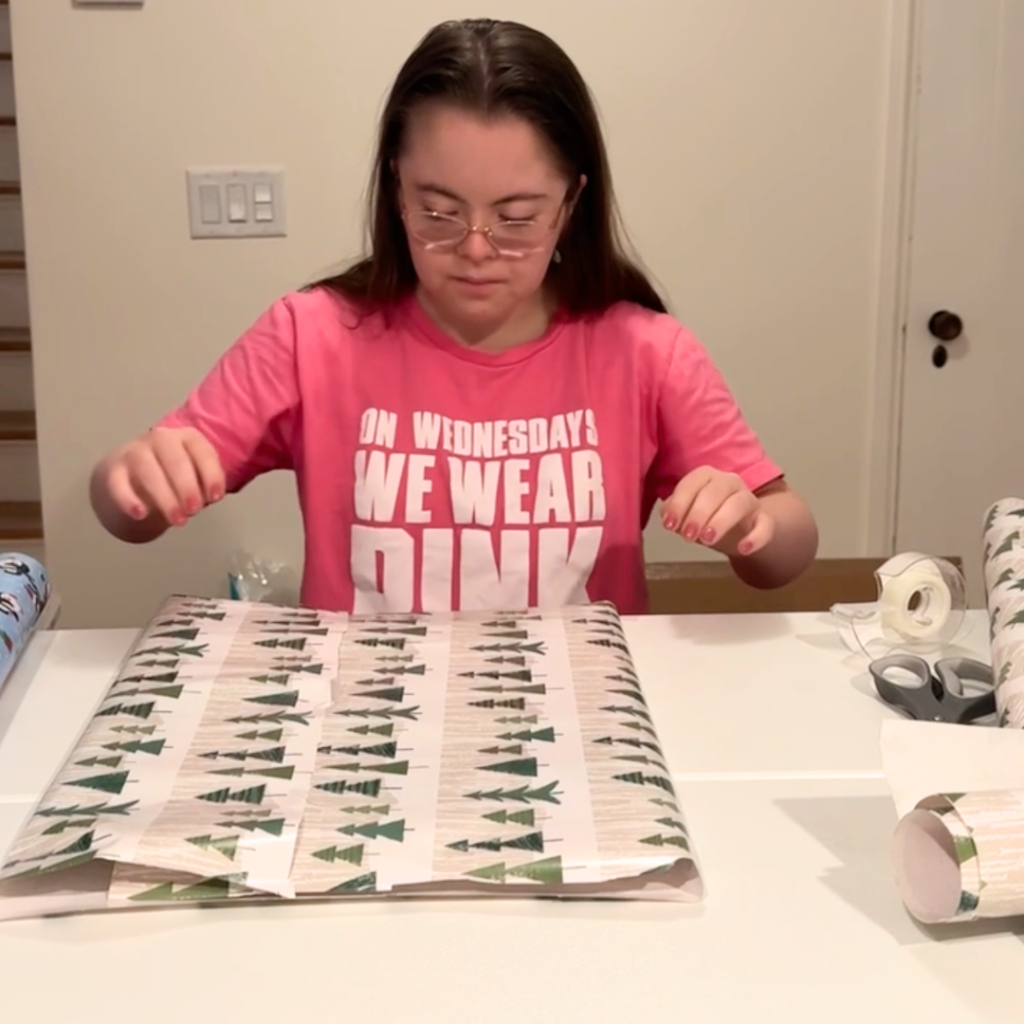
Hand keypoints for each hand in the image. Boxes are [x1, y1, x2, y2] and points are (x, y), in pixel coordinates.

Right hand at [99, 426, 224, 528]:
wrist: (130, 477)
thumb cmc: (172, 477)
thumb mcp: (195, 478)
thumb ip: (205, 485)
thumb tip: (209, 497)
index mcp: (186, 438)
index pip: (202, 451)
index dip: (211, 474)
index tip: (215, 498)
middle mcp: (160, 439)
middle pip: (175, 460)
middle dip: (187, 487)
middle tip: (194, 510)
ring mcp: (134, 452)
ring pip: (148, 471)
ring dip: (165, 497)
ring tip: (177, 520)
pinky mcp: (113, 470)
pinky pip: (118, 483)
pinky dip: (128, 499)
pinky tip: (141, 514)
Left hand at [660, 467, 773, 556]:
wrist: (738, 532)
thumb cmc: (706, 517)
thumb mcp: (686, 515)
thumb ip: (674, 511)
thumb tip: (667, 515)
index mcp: (707, 477)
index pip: (693, 482)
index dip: (679, 503)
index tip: (669, 526)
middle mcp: (730, 482)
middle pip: (716, 491)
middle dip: (698, 513)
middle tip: (687, 536)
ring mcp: (749, 500)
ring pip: (740, 503)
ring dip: (722, 521)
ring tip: (707, 540)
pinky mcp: (764, 520)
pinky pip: (765, 525)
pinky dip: (756, 537)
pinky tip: (743, 549)